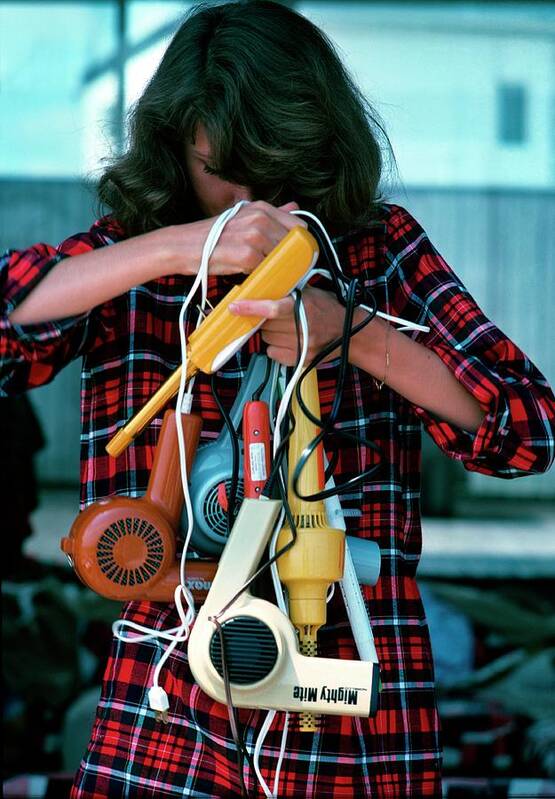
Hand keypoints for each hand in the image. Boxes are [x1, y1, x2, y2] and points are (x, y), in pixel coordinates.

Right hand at [176, 200, 304, 276]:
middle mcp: (260, 218)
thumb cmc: (213, 235)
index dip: (298, 244)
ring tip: (263, 272)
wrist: (184, 245)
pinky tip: (251, 275)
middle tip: (278, 268)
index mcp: (261, 208)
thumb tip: (295, 206)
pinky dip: (262, 275)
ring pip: (281, 258)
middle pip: (293, 246)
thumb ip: (272, 214)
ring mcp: (254, 236)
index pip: (299, 227)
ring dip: (277, 268)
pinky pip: (266, 270)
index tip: (293, 254)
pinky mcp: (247, 255)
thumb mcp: (243, 217)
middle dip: (290, 259)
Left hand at [229, 286, 345, 365]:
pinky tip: (288, 341)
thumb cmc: (328, 310)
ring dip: (271, 333)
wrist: (350, 333)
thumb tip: (260, 289)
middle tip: (276, 317)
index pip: (271, 308)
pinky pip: (273, 353)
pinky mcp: (300, 360)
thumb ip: (287, 293)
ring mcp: (301, 346)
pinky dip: (276, 348)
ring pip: (267, 339)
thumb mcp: (310, 294)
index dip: (251, 308)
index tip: (234, 307)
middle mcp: (302, 328)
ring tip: (286, 328)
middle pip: (265, 325)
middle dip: (265, 320)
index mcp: (303, 307)